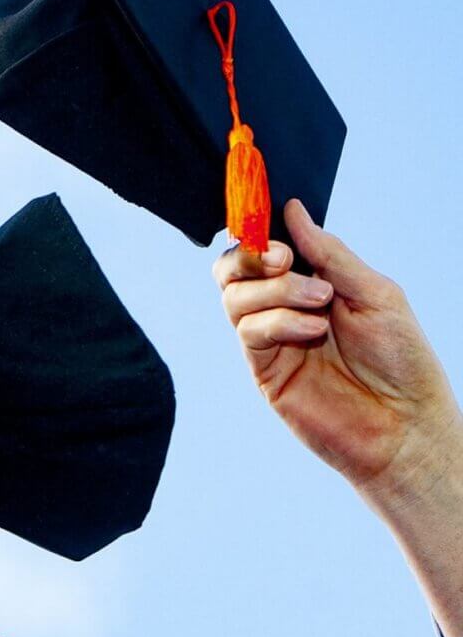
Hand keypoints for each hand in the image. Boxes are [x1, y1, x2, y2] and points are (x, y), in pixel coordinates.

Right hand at [216, 199, 461, 497]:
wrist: (405, 424)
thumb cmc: (401, 360)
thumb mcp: (374, 292)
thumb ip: (330, 253)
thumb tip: (292, 211)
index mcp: (311, 284)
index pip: (264, 250)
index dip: (261, 236)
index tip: (284, 239)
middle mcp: (283, 309)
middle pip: (232, 270)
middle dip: (252, 258)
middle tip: (286, 262)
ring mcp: (270, 340)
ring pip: (234, 297)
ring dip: (275, 290)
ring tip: (320, 303)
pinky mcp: (262, 369)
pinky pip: (248, 331)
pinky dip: (279, 321)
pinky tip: (314, 331)